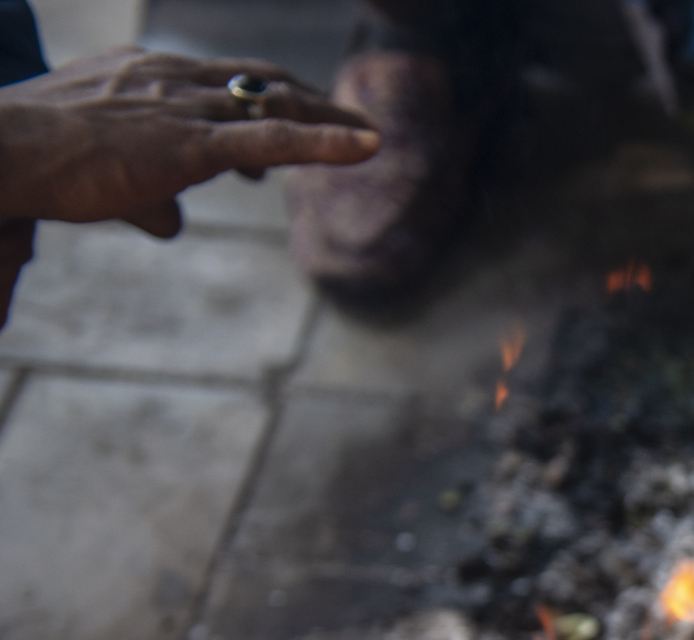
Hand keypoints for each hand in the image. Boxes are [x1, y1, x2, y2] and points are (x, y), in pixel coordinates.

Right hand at [0, 48, 377, 234]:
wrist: (4, 150)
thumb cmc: (41, 162)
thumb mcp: (102, 171)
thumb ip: (146, 195)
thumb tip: (173, 224)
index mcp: (148, 74)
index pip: (223, 77)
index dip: (265, 96)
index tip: (293, 116)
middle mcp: (174, 80)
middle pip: (260, 82)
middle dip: (309, 100)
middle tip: (347, 120)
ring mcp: (186, 108)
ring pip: (276, 105)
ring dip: (330, 120)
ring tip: (369, 135)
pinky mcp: (193, 143)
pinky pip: (275, 137)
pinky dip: (328, 142)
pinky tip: (370, 145)